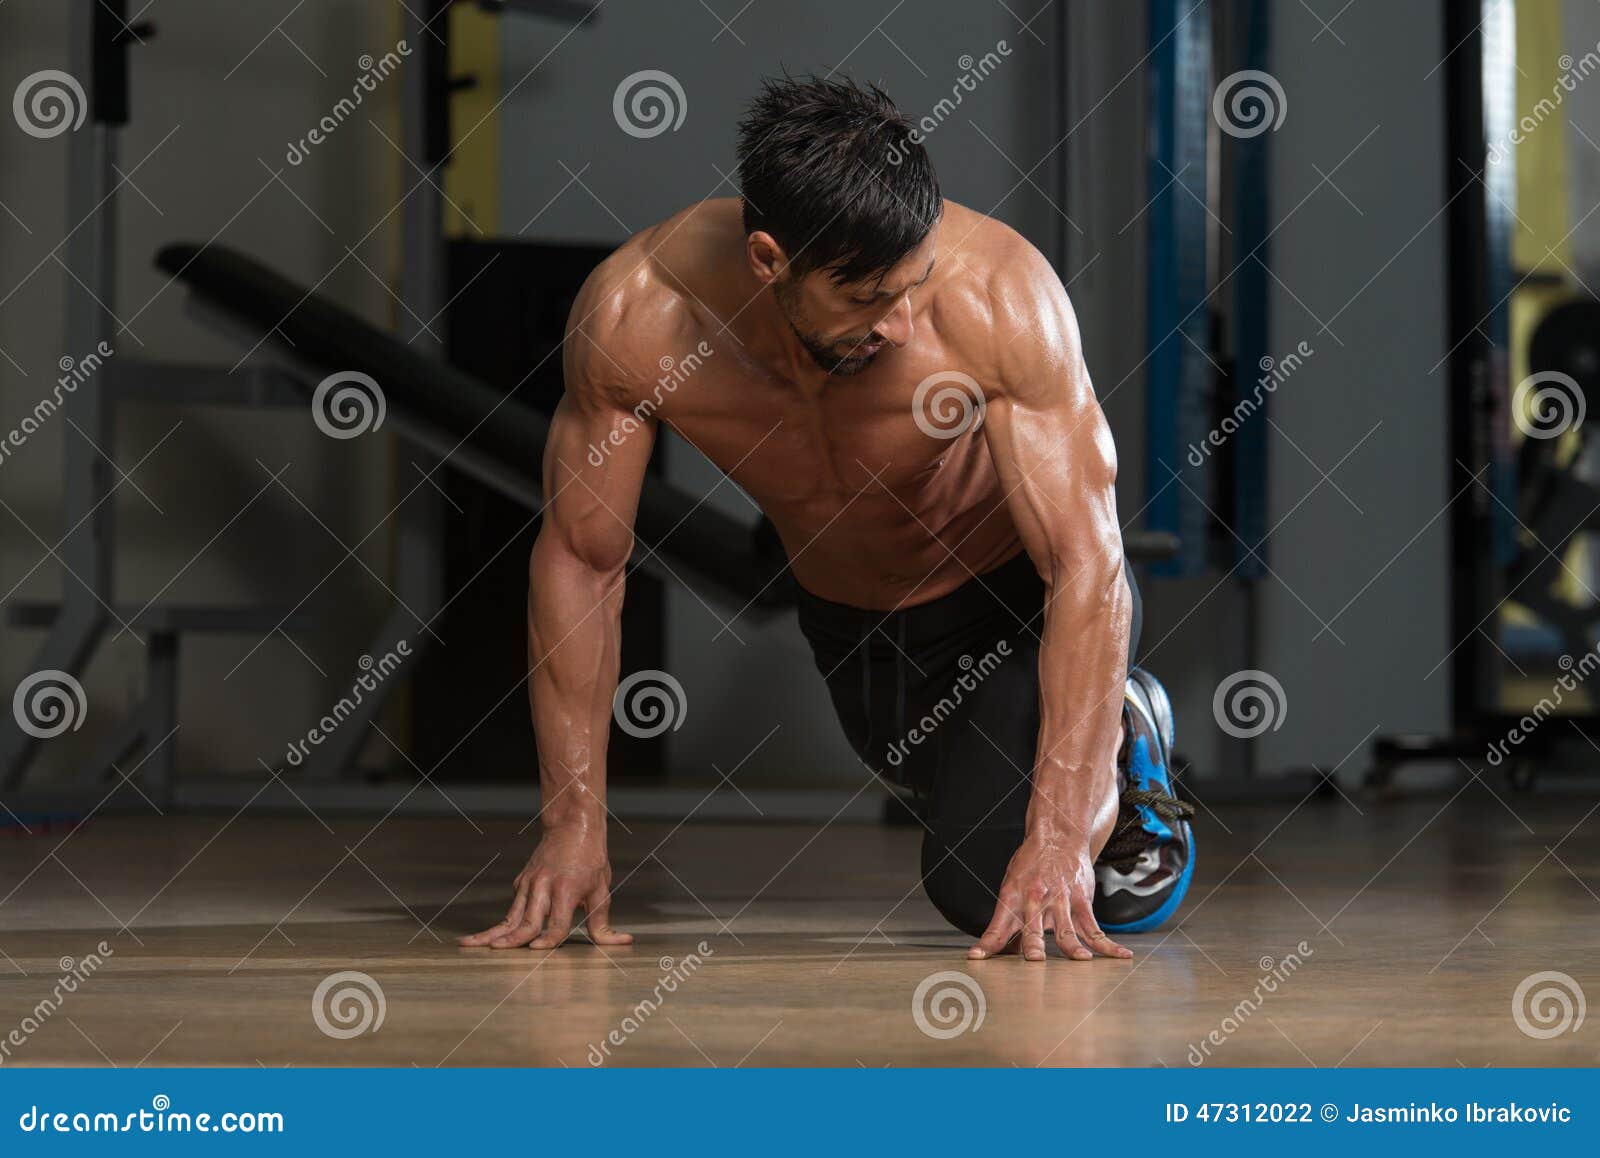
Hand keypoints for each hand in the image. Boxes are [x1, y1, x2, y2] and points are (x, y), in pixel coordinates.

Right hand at [459, 823, 631, 949]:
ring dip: (491, 931)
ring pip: (510, 914)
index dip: (548, 940)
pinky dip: (502, 923)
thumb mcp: (601, 889)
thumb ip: (603, 921)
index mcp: (566, 889)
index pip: (555, 923)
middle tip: (494, 951)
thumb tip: (622, 941)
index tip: (538, 950)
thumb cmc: (591, 859)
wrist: (573, 826)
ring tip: (469, 944)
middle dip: (510, 939)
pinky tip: (487, 936)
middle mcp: (543, 886)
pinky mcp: (522, 882)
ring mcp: (529, 883)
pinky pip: (513, 907)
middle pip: (525, 920)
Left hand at [968, 832, 1130, 961]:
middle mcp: (1035, 901)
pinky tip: (1120, 955)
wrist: (1057, 837)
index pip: (997, 926)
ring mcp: (1060, 902)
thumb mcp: (1011, 887)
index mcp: (1012, 898)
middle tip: (1035, 959)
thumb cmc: (1031, 866)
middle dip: (1033, 944)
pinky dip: (1107, 945)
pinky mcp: (1081, 902)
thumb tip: (998, 950)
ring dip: (1073, 946)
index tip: (976, 957)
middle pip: (1032, 927)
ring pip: (1066, 929)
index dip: (987, 943)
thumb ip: (1007, 920)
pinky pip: (1094, 927)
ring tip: (1080, 961)